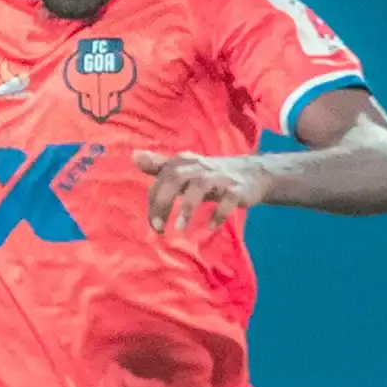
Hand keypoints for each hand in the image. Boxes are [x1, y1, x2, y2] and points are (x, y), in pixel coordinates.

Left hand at [132, 150, 271, 232]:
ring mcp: (219, 178)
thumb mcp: (184, 169)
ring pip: (199, 187)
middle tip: (158, 228)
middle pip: (176, 179)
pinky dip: (218, 214)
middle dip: (164, 203)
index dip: (154, 200)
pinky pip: (227, 200)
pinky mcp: (237, 190)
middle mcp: (200, 167)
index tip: (152, 223)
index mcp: (184, 162)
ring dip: (187, 208)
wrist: (252, 174)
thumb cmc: (210, 175)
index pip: (162, 179)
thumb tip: (134, 156)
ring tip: (179, 229)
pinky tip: (209, 228)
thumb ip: (160, 166)